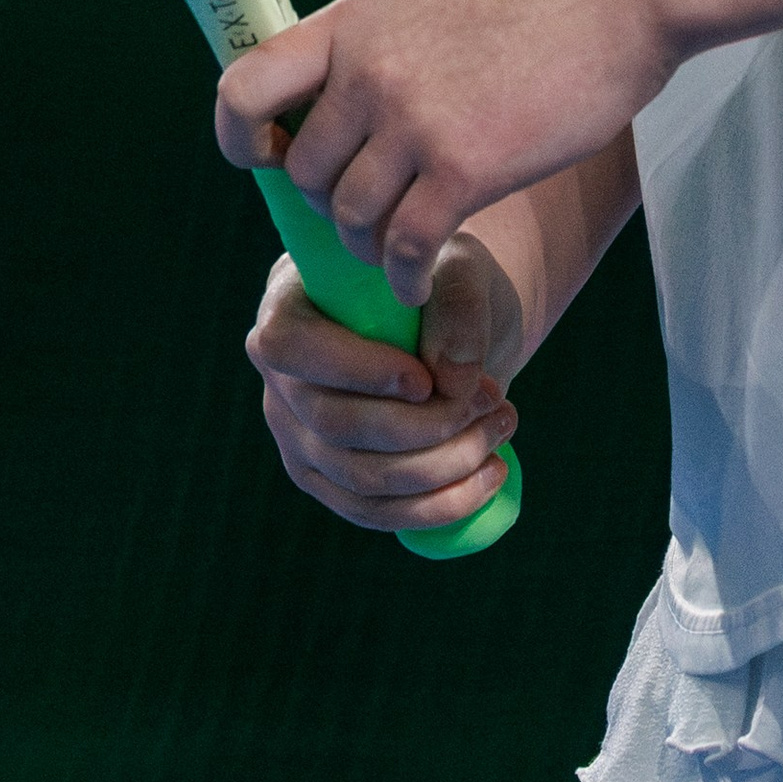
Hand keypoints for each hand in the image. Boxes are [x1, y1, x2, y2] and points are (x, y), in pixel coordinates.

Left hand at [214, 0, 676, 303]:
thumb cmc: (531, 0)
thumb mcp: (425, 0)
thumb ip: (372, 53)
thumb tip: (326, 124)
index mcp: (353, 22)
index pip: (244, 87)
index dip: (238, 137)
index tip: (265, 159)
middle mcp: (370, 69)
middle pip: (302, 173)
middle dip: (328, 205)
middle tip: (367, 213)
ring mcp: (415, 118)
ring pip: (349, 218)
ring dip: (370, 244)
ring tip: (399, 245)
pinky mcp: (465, 166)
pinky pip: (405, 247)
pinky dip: (407, 273)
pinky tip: (423, 275)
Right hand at [248, 228, 524, 535]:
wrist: (444, 324)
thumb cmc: (437, 285)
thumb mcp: (456, 269)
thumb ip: (457, 307)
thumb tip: (453, 382)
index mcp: (288, 306)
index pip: (292, 348)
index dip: (358, 372)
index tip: (427, 380)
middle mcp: (280, 379)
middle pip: (334, 425)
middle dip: (425, 426)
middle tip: (493, 402)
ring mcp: (298, 437)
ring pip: (361, 478)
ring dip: (444, 466)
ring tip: (502, 428)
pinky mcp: (329, 481)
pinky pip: (376, 512)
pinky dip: (439, 504)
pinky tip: (490, 475)